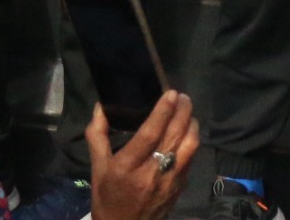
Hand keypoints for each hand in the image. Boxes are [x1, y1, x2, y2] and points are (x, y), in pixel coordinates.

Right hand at [84, 93, 198, 219]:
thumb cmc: (108, 196)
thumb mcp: (97, 167)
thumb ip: (97, 135)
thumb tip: (100, 106)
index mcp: (127, 166)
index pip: (150, 134)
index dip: (163, 111)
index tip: (171, 93)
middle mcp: (151, 173)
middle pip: (174, 136)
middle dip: (182, 112)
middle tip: (183, 97)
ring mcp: (169, 182)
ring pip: (189, 147)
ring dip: (192, 125)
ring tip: (188, 112)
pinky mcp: (179, 188)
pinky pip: (191, 159)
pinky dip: (192, 142)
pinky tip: (188, 132)